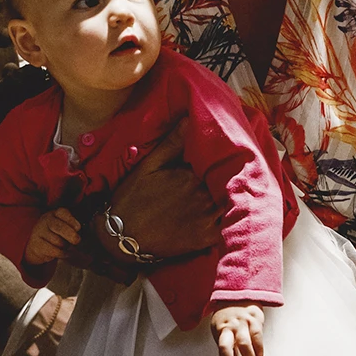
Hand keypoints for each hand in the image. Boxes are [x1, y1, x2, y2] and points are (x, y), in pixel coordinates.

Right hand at [24, 208, 80, 266]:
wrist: (36, 244)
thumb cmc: (55, 234)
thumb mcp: (63, 226)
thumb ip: (72, 227)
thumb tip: (80, 234)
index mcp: (55, 213)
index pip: (62, 213)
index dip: (71, 220)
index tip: (78, 228)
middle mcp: (46, 220)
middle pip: (59, 227)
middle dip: (70, 234)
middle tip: (77, 240)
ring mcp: (39, 231)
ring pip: (57, 241)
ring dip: (65, 246)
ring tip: (66, 246)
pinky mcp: (36, 244)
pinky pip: (52, 250)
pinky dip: (61, 253)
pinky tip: (64, 253)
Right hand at [107, 123, 221, 260]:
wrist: (124, 236)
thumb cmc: (133, 197)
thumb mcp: (149, 165)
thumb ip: (171, 143)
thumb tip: (188, 118)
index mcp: (191, 174)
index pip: (216, 164)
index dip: (217, 164)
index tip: (220, 162)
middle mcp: (203, 195)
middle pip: (224, 184)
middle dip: (224, 180)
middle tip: (224, 180)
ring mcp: (206, 217)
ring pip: (228, 203)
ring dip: (230, 198)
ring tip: (227, 197)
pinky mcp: (207, 237)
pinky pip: (228, 226)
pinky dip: (231, 221)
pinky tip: (228, 217)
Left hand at [208, 302, 264, 355]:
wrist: (240, 295)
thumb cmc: (230, 319)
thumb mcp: (225, 332)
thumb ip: (231, 351)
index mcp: (220, 329)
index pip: (222, 349)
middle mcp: (230, 326)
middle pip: (228, 346)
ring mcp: (242, 322)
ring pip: (244, 343)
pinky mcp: (254, 318)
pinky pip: (257, 335)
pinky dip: (259, 348)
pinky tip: (259, 354)